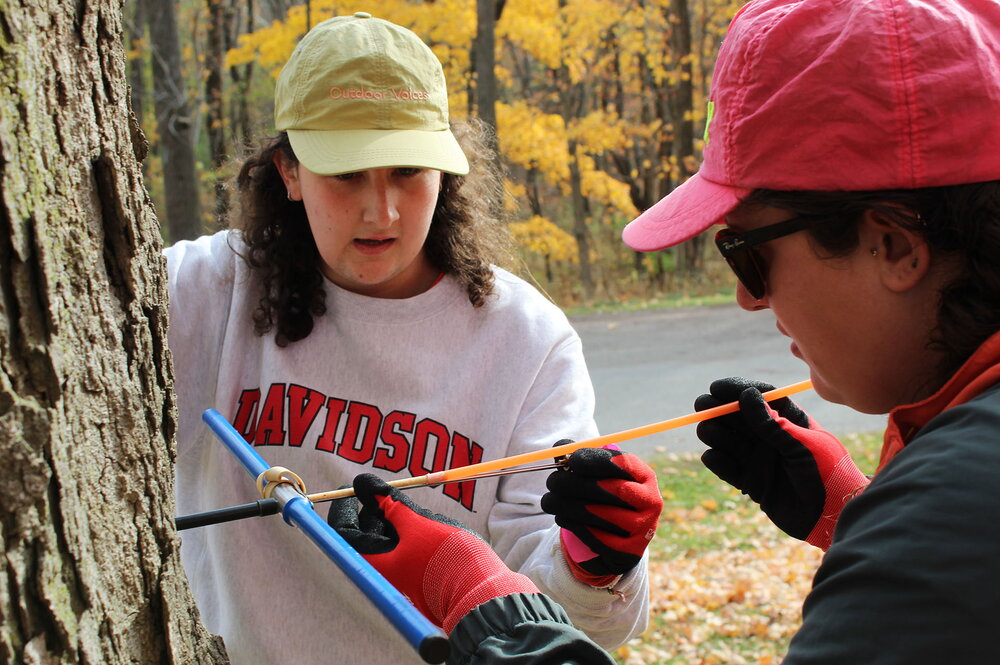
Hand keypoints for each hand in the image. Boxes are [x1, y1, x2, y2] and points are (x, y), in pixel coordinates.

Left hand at [327, 473, 537, 632]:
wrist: (480, 592)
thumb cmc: (445, 558)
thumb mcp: (416, 523)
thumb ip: (390, 503)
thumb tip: (362, 483)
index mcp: (373, 562)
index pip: (343, 532)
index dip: (343, 507)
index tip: (349, 488)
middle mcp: (382, 569)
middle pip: (366, 531)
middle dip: (376, 509)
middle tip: (389, 493)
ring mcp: (400, 571)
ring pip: (388, 535)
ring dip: (399, 518)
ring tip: (417, 514)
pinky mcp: (418, 570)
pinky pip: (406, 544)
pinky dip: (413, 530)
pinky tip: (430, 525)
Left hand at [541, 443, 661, 584]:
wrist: (615, 538)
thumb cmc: (602, 497)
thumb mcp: (595, 475)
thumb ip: (578, 458)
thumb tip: (560, 447)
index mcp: (644, 476)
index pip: (625, 464)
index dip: (597, 460)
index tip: (572, 460)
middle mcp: (651, 501)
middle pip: (614, 490)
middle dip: (576, 484)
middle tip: (552, 482)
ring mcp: (643, 528)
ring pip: (602, 515)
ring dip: (569, 507)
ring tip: (550, 501)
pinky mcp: (630, 552)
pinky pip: (599, 538)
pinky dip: (575, 526)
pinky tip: (562, 518)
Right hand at [695, 377, 868, 549]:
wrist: (832, 516)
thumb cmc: (826, 472)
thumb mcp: (800, 444)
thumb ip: (771, 423)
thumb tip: (746, 394)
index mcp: (788, 420)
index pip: (759, 398)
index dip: (736, 390)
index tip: (716, 387)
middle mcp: (771, 437)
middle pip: (737, 418)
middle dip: (718, 410)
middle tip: (702, 407)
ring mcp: (760, 459)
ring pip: (729, 441)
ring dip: (715, 433)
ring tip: (708, 431)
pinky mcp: (752, 482)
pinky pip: (727, 469)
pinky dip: (718, 462)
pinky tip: (713, 456)